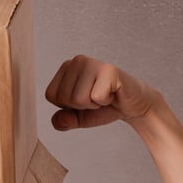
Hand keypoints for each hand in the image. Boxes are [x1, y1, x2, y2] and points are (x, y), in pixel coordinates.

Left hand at [45, 55, 161, 130]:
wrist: (131, 106)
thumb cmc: (103, 107)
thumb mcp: (77, 118)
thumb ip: (63, 121)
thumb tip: (60, 120)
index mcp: (66, 68)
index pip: (50, 96)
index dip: (67, 106)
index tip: (84, 99)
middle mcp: (77, 61)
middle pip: (64, 98)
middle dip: (81, 107)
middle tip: (96, 98)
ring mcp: (93, 63)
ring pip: (78, 99)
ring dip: (94, 105)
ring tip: (104, 95)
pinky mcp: (109, 70)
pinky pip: (96, 97)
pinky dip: (105, 102)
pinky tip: (113, 93)